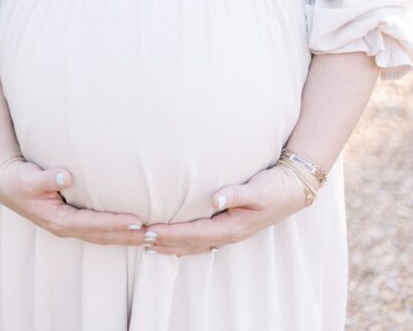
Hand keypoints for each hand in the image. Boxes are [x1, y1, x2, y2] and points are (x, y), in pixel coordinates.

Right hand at [0, 156, 147, 246]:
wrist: (7, 184)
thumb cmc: (19, 180)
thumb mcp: (28, 179)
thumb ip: (47, 178)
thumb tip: (66, 176)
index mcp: (58, 220)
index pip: (92, 225)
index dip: (115, 223)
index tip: (137, 221)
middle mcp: (66, 227)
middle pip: (103, 236)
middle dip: (128, 236)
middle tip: (155, 234)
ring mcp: (70, 226)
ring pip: (103, 236)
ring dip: (126, 236)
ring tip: (151, 235)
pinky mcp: (73, 219)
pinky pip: (99, 229)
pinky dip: (116, 230)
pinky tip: (132, 227)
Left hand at [142, 164, 310, 255]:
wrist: (293, 189)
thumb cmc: (274, 187)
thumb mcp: (258, 190)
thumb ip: (237, 194)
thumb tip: (216, 199)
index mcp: (232, 227)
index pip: (194, 234)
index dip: (171, 234)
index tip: (150, 231)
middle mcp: (228, 234)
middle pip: (190, 244)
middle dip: (165, 243)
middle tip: (139, 239)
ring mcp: (228, 232)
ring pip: (194, 244)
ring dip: (171, 245)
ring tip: (148, 244)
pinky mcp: (228, 226)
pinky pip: (201, 239)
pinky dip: (184, 241)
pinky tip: (174, 240)